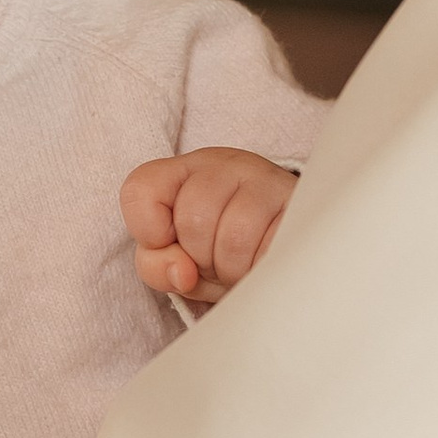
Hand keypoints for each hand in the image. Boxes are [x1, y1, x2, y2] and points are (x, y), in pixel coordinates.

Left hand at [120, 148, 298, 305]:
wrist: (289, 248)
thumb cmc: (224, 254)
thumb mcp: (182, 263)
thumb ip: (158, 266)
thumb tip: (182, 273)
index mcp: (183, 172)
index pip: (139, 190)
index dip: (149, 232)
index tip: (172, 246)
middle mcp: (223, 164)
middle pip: (192, 220)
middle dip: (203, 259)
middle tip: (219, 261)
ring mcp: (264, 177)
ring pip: (233, 237)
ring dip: (235, 269)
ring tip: (243, 265)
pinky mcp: (297, 202)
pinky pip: (269, 248)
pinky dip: (261, 270)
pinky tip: (264, 264)